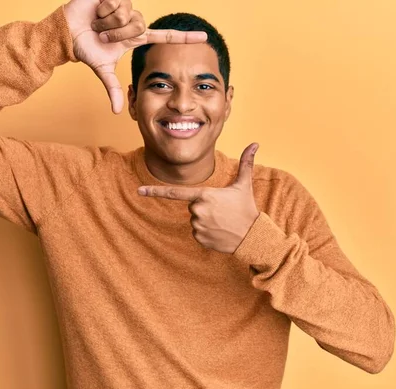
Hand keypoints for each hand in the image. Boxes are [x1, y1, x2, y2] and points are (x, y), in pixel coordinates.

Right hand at [63, 0, 207, 113]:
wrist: (66, 33)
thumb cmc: (85, 48)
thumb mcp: (102, 70)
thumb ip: (113, 89)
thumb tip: (117, 112)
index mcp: (136, 37)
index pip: (165, 36)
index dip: (184, 38)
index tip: (204, 37)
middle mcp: (134, 21)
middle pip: (140, 25)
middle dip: (118, 34)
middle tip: (102, 35)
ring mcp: (125, 7)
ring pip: (128, 15)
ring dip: (109, 22)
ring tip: (98, 23)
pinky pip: (117, 2)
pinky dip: (103, 9)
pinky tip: (96, 9)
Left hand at [137, 143, 260, 253]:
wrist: (252, 236)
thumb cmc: (246, 208)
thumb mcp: (244, 185)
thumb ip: (246, 163)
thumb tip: (255, 143)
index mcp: (204, 195)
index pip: (174, 192)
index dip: (155, 191)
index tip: (139, 191)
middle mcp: (197, 210)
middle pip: (192, 205)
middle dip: (204, 206)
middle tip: (222, 210)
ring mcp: (197, 225)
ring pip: (195, 219)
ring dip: (206, 219)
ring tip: (222, 221)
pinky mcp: (199, 238)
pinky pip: (197, 232)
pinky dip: (206, 232)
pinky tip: (219, 231)